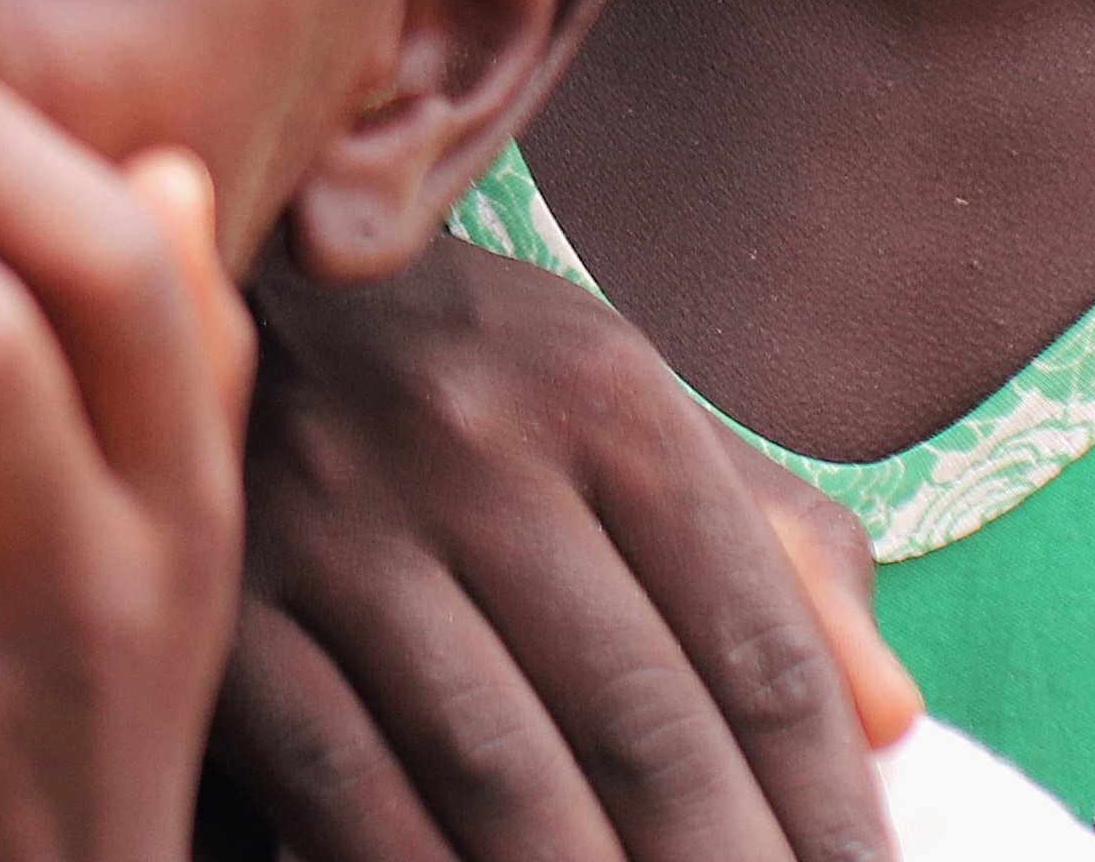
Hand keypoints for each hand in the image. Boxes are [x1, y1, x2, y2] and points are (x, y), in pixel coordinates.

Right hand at [218, 239, 904, 861]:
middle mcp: (468, 435)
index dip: (829, 808)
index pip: (756, 642)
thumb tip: (888, 716)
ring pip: (497, 770)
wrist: (206, 286)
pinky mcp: (224, 596)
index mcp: (599, 390)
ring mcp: (330, 514)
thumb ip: (769, 549)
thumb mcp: (622, 412)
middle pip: (641, 723)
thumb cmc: (462, 383)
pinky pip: (343, 783)